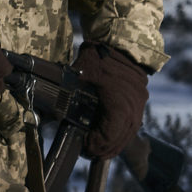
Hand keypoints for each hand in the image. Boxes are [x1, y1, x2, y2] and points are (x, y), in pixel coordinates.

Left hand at [74, 43, 150, 158]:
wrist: (120, 39)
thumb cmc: (98, 56)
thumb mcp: (79, 74)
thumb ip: (67, 94)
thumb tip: (50, 112)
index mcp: (119, 102)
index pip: (110, 135)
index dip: (97, 144)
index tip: (85, 147)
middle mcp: (133, 105)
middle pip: (121, 138)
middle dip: (105, 149)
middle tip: (90, 153)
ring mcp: (139, 102)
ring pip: (129, 132)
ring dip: (115, 143)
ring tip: (100, 150)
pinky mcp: (141, 99)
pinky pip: (133, 122)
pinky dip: (122, 132)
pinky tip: (112, 136)